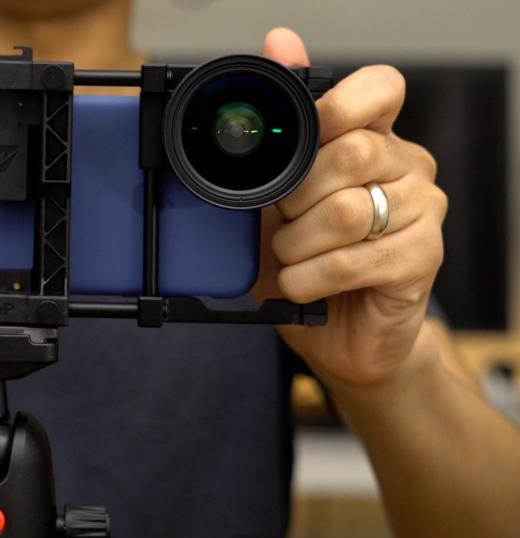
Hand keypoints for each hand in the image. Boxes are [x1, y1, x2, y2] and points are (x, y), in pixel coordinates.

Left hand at [253, 28, 447, 390]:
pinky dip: (309, 276)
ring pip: (347, 209)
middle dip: (295, 194)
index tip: (304, 132)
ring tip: (290, 258)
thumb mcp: (277, 196)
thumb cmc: (308, 261)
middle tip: (281, 221)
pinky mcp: (422, 258)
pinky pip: (352, 259)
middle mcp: (406, 166)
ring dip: (296, 242)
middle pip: (352, 152)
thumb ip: (282, 129)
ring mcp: (422, 212)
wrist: (337, 334)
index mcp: (374, 139)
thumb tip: (280, 40)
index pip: (380, 88)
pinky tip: (301, 285)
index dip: (338, 105)